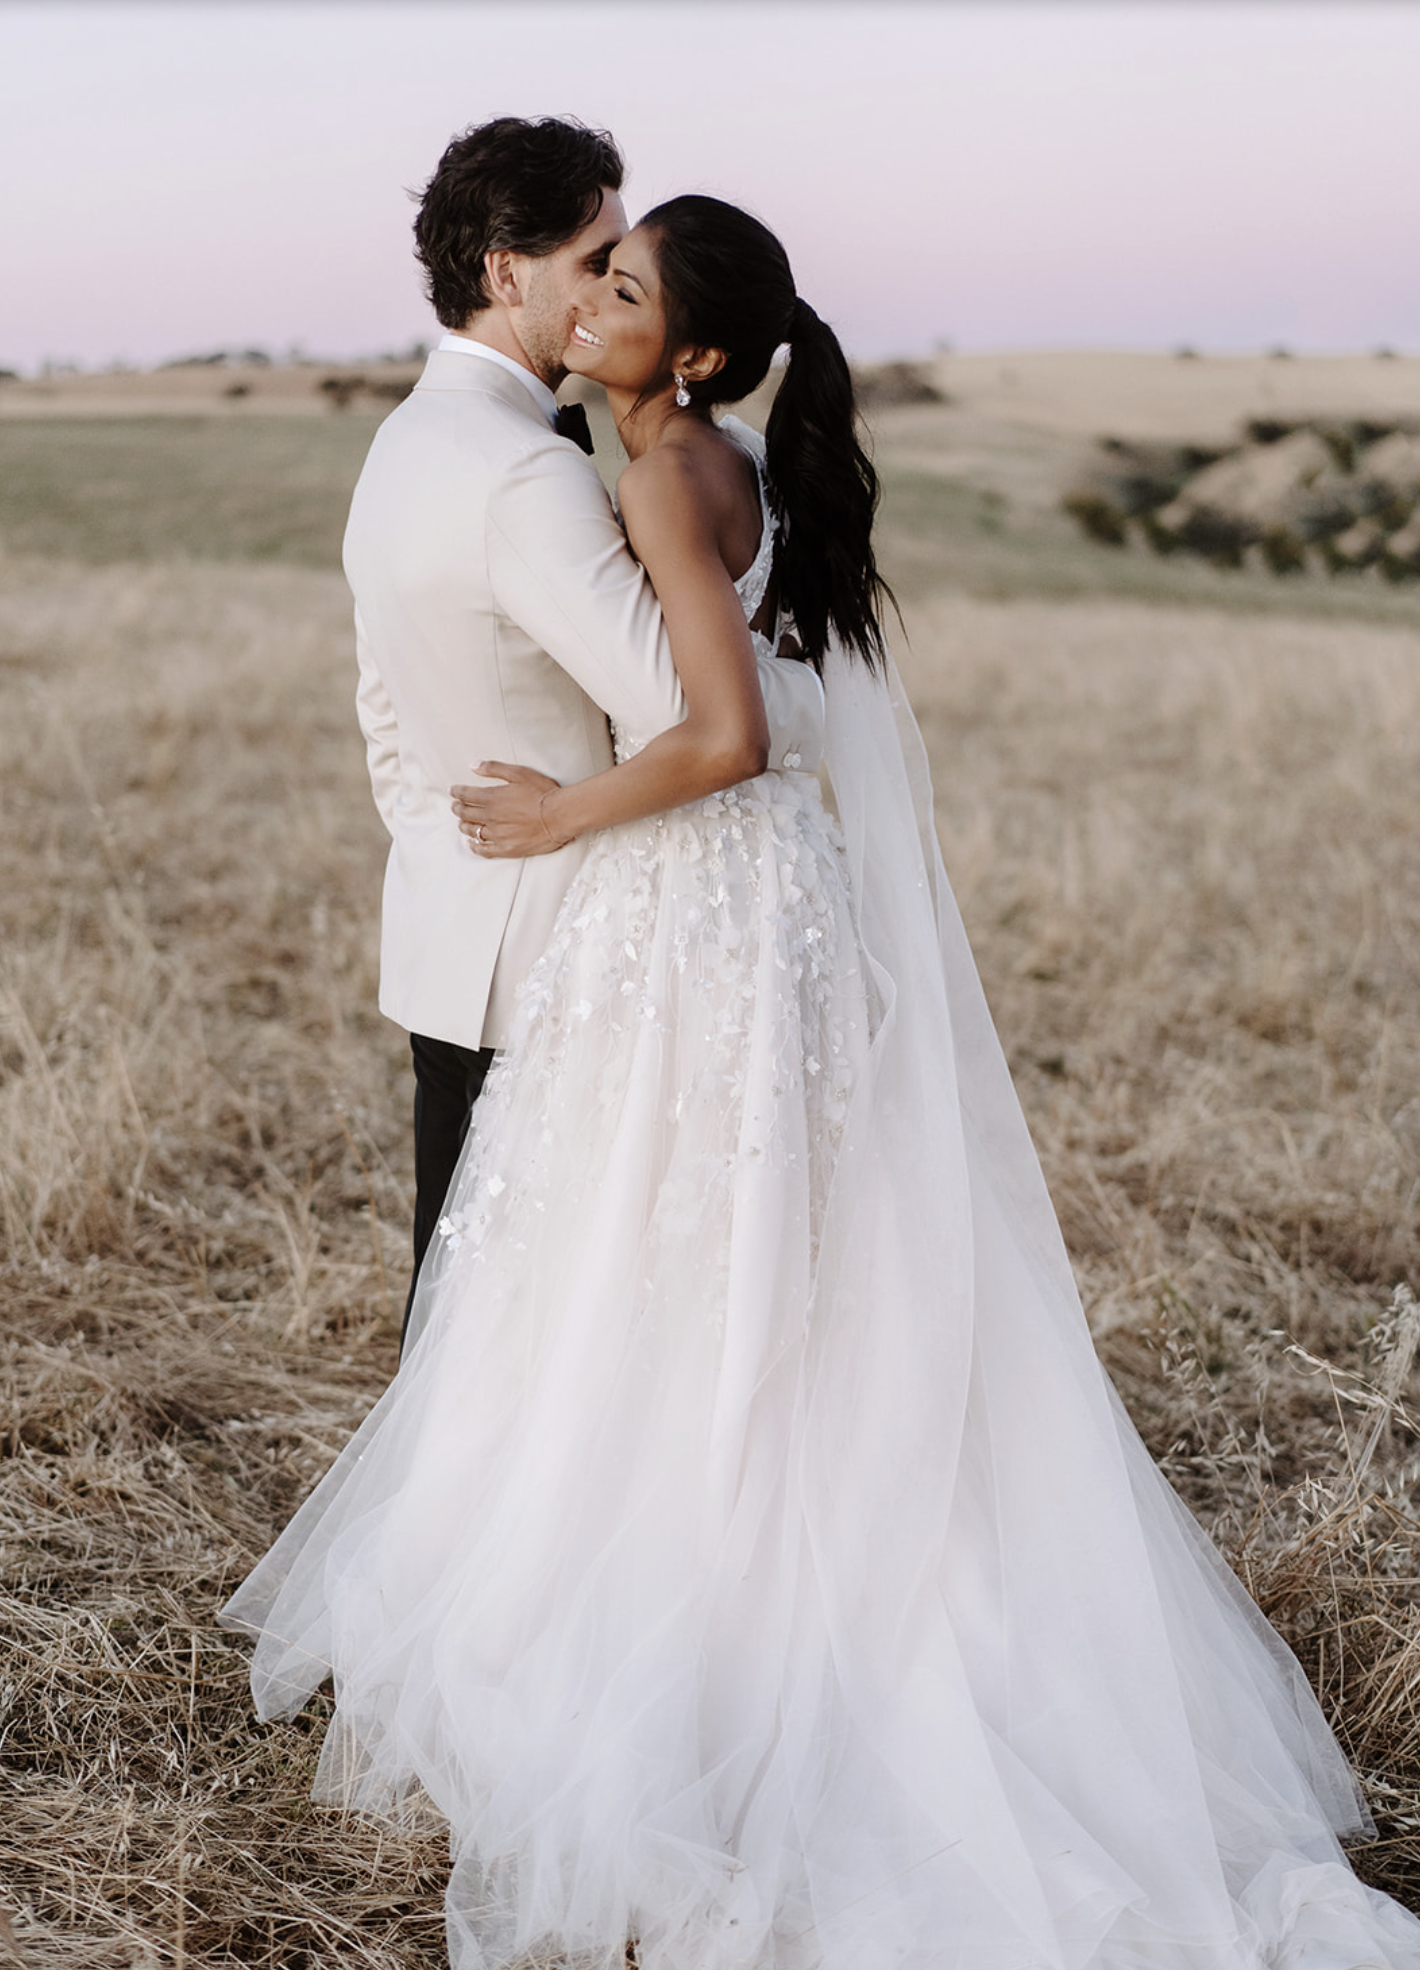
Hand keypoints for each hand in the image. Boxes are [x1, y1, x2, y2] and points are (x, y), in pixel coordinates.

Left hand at [451, 762, 571, 857]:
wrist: (560, 816)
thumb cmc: (543, 792)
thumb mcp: (519, 773)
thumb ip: (494, 768)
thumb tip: (474, 765)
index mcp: (492, 797)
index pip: (466, 794)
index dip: (457, 792)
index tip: (453, 791)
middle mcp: (490, 816)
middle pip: (465, 813)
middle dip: (457, 808)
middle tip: (455, 806)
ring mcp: (497, 834)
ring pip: (472, 831)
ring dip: (464, 825)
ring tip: (462, 822)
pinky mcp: (506, 848)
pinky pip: (484, 850)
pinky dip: (474, 846)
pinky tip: (471, 844)